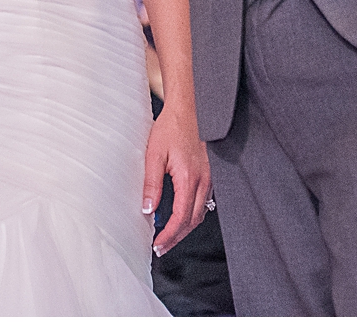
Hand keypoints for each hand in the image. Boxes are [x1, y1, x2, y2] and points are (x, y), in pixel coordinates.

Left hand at [142, 102, 211, 255]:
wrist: (189, 108)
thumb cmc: (171, 128)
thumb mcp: (154, 155)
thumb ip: (151, 184)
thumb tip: (147, 210)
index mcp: (189, 177)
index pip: (181, 217)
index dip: (170, 235)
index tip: (158, 245)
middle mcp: (203, 180)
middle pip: (193, 220)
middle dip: (177, 237)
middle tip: (161, 247)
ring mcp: (209, 177)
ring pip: (200, 213)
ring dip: (185, 227)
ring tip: (168, 236)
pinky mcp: (209, 174)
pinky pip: (203, 201)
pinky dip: (191, 214)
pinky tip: (180, 216)